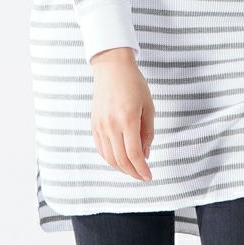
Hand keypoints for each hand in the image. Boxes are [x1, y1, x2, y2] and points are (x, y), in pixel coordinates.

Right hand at [90, 48, 153, 181]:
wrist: (112, 68)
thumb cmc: (134, 84)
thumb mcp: (148, 106)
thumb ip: (148, 132)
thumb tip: (146, 154)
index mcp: (128, 119)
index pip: (134, 154)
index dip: (142, 169)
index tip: (149, 176)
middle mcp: (111, 124)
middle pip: (121, 160)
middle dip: (134, 172)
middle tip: (143, 176)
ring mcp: (100, 125)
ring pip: (109, 158)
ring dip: (122, 168)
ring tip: (133, 170)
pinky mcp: (94, 124)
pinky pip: (101, 149)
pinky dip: (110, 159)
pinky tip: (120, 160)